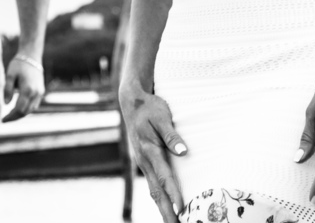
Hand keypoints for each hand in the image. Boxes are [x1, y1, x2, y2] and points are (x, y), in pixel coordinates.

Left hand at [2, 54, 44, 121]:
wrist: (31, 56)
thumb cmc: (18, 64)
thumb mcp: (10, 75)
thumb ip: (7, 89)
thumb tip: (6, 104)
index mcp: (27, 89)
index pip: (19, 109)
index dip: (10, 116)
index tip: (2, 120)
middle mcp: (36, 93)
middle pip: (25, 112)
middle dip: (14, 117)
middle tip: (5, 120)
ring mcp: (40, 93)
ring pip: (30, 110)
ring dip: (21, 114)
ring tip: (10, 116)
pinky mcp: (41, 91)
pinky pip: (34, 105)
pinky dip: (26, 109)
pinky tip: (18, 109)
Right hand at [119, 78, 187, 221]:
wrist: (131, 102)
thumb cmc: (150, 107)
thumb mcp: (161, 116)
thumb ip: (171, 134)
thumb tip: (183, 151)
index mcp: (149, 150)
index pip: (164, 177)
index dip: (173, 194)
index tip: (182, 209)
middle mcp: (144, 161)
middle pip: (157, 192)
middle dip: (167, 212)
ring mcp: (143, 164)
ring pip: (154, 192)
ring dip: (163, 210)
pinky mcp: (145, 163)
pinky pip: (152, 185)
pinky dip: (160, 200)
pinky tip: (167, 208)